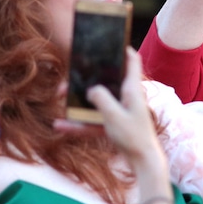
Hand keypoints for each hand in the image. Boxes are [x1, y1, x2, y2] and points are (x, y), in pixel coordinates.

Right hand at [55, 48, 161, 168]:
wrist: (143, 162)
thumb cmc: (133, 137)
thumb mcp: (114, 116)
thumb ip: (101, 100)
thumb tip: (91, 89)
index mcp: (132, 90)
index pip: (132, 62)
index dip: (123, 49)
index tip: (111, 41)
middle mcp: (127, 97)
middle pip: (107, 80)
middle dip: (89, 77)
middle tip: (71, 74)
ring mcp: (120, 111)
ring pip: (96, 101)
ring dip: (78, 100)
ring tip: (59, 96)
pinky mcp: (114, 124)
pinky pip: (94, 121)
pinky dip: (79, 123)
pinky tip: (60, 126)